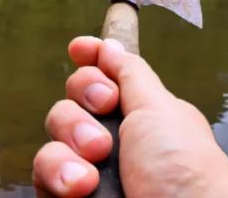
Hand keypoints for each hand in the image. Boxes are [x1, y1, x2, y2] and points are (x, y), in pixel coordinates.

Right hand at [33, 37, 227, 196]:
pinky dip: (59, 174)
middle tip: (104, 108)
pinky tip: (82, 186)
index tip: (79, 48)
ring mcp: (89, 168)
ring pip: (54, 133)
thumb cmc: (184, 170)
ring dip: (72, 140)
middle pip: (73, 98)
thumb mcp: (162, 110)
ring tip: (96, 159)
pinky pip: (43, 172)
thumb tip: (110, 45)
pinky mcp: (67, 196)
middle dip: (83, 96)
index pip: (104, 77)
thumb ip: (130, 74)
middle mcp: (113, 138)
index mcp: (141, 113)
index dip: (90, 59)